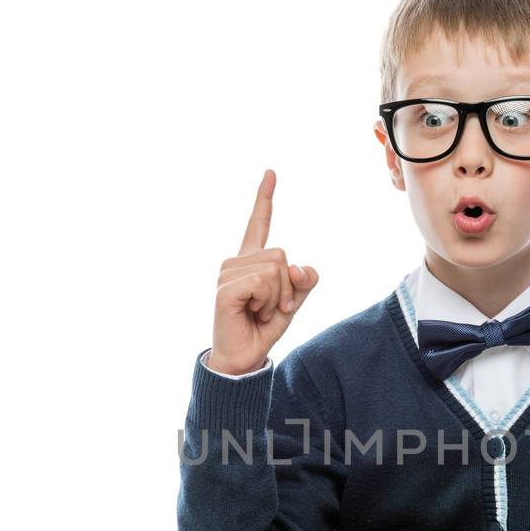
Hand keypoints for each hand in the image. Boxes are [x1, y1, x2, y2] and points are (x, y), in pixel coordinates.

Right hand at [208, 169, 320, 374]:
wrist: (244, 357)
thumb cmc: (263, 328)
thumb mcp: (293, 302)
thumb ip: (303, 281)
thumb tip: (301, 268)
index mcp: (251, 260)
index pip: (259, 224)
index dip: (265, 198)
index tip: (271, 173)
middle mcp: (236, 262)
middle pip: (281, 254)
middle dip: (288, 286)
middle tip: (272, 307)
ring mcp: (228, 273)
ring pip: (275, 269)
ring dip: (278, 296)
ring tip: (260, 310)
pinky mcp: (226, 288)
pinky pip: (263, 282)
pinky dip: (268, 301)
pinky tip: (252, 312)